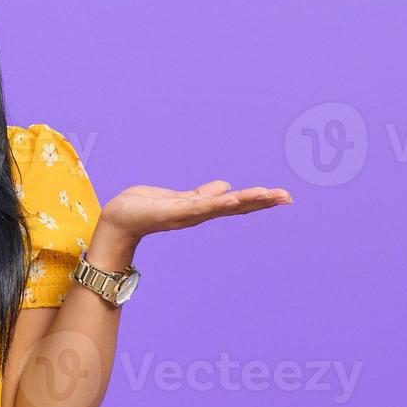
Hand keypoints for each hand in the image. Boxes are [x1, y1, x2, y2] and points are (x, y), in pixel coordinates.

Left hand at [98, 180, 292, 243]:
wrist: (119, 219)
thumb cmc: (145, 208)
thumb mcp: (178, 198)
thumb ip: (201, 194)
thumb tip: (225, 186)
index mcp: (202, 208)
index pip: (236, 203)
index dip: (259, 200)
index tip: (282, 196)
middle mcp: (199, 214)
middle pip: (236, 206)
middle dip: (262, 202)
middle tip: (287, 197)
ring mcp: (188, 214)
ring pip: (223, 206)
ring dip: (246, 201)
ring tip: (268, 194)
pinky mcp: (174, 212)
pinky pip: (200, 206)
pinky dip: (217, 202)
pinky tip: (232, 196)